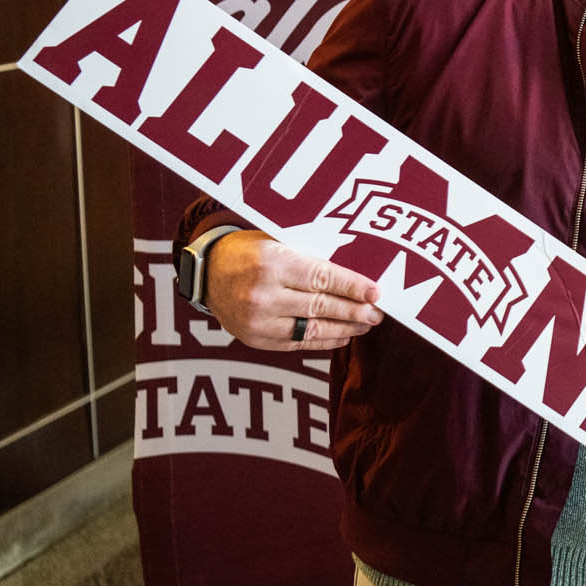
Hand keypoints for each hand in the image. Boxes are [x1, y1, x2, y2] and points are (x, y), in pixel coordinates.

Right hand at [206, 230, 382, 350]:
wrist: (206, 273)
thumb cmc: (249, 251)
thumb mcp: (278, 242)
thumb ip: (311, 256)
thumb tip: (357, 273)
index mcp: (272, 264)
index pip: (322, 278)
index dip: (352, 287)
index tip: (376, 293)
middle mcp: (263, 295)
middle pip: (320, 306)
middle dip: (354, 311)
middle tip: (378, 312)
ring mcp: (257, 321)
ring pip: (311, 329)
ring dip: (344, 328)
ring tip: (366, 324)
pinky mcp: (255, 339)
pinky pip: (296, 344)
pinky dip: (323, 341)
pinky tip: (343, 335)